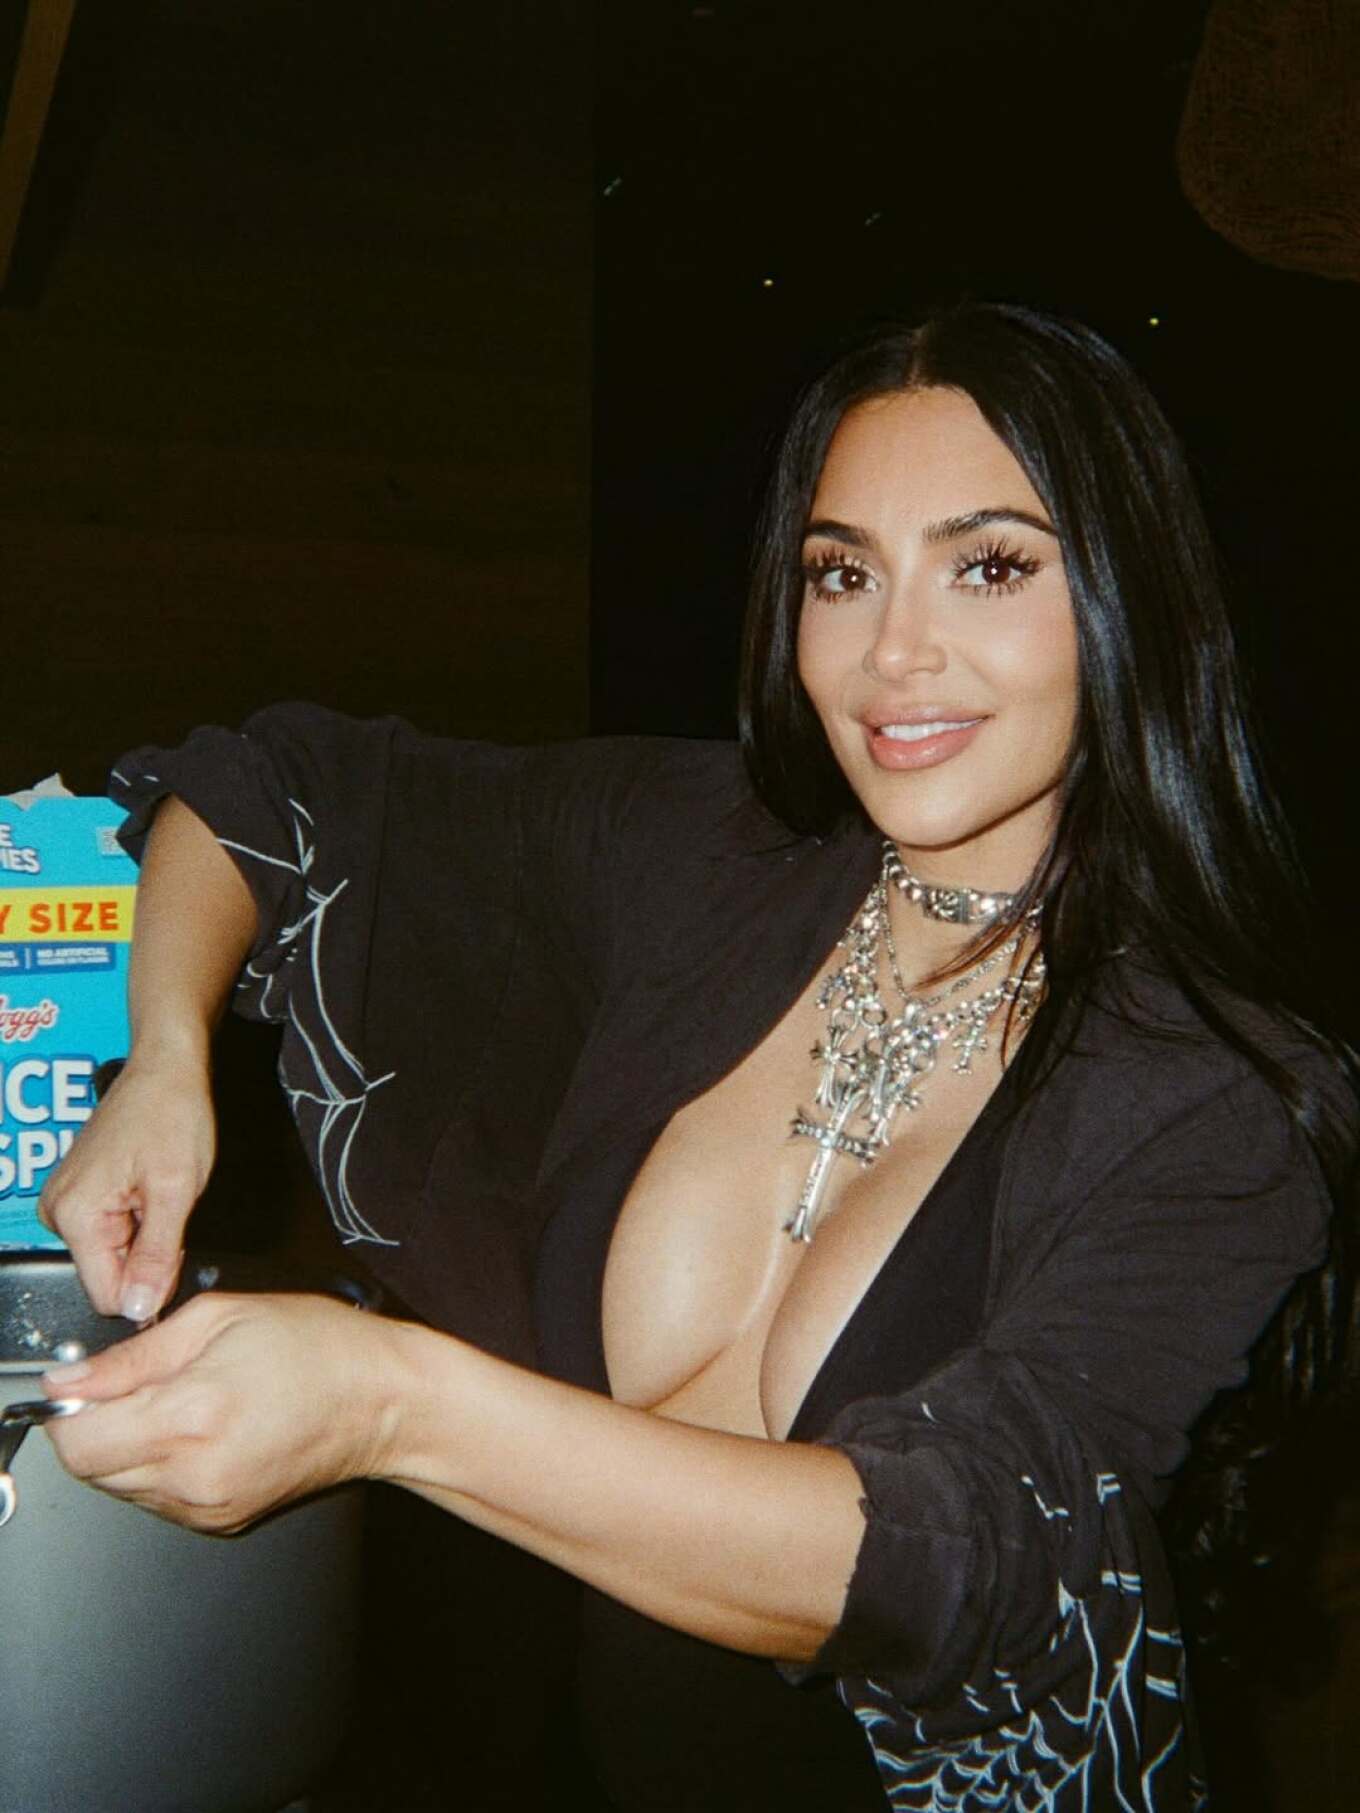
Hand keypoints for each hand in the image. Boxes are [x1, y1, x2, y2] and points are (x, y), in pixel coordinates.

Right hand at [38, 1050, 216, 1320]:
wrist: (166, 1069)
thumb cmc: (171, 1114)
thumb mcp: (176, 1191)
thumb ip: (157, 1256)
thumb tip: (139, 1309)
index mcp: (76, 1216)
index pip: (107, 1294)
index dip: (148, 1285)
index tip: (173, 1248)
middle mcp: (59, 1213)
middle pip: (108, 1276)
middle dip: (147, 1257)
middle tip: (169, 1210)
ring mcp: (66, 1203)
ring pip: (112, 1256)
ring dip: (144, 1237)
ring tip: (159, 1193)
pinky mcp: (79, 1195)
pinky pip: (110, 1233)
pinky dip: (137, 1221)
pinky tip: (148, 1190)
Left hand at [42, 1292, 395, 1532]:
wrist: (383, 1401)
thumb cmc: (319, 1348)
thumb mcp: (220, 1317)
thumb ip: (135, 1354)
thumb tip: (73, 1380)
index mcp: (192, 1416)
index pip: (78, 1441)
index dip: (71, 1407)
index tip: (88, 1381)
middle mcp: (194, 1475)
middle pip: (92, 1469)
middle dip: (100, 1424)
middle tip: (148, 1382)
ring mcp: (207, 1507)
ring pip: (121, 1486)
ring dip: (131, 1445)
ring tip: (187, 1402)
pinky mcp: (220, 1521)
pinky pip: (157, 1499)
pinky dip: (162, 1465)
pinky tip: (205, 1429)